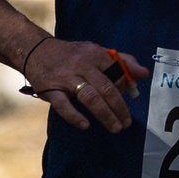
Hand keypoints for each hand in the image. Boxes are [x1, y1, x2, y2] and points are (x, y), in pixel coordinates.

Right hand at [25, 39, 144, 132]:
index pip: (117, 72)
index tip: (131, 101)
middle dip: (119, 108)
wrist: (34, 49)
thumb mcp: (95, 51)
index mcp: (94, 54)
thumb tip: (143, 73)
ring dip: (105, 115)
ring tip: (115, 128)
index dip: (126, 88)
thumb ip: (121, 61)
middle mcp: (81, 65)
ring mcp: (65, 78)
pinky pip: (63, 105)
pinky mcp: (49, 89)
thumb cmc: (71, 55)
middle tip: (126, 123)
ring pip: (89, 97)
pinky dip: (74, 116)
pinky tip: (85, 125)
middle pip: (106, 88)